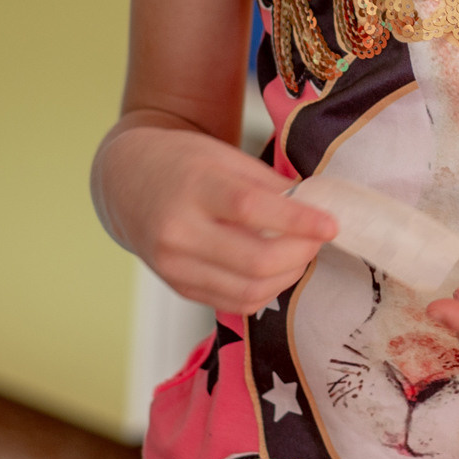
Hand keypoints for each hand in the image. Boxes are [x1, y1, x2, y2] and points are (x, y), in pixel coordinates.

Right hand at [95, 121, 334, 314]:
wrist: (125, 182)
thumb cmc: (181, 162)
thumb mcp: (222, 155)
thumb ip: (268, 183)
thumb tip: (313, 209)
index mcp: (192, 187)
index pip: (250, 209)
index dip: (297, 221)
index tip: (332, 224)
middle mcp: (177, 231)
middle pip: (254, 261)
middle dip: (301, 253)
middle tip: (319, 238)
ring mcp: (174, 266)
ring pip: (249, 290)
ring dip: (288, 276)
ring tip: (301, 253)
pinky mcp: (179, 287)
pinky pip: (234, 303)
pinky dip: (266, 291)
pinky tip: (277, 270)